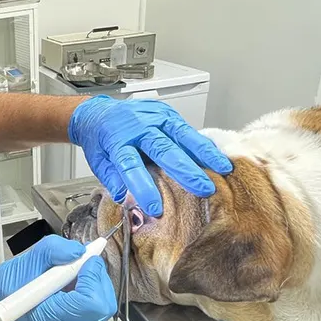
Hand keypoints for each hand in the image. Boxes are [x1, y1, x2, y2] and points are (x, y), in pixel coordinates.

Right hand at [0, 235, 116, 320]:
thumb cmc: (1, 292)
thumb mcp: (21, 263)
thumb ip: (52, 251)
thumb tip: (79, 251)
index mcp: (48, 320)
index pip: (90, 302)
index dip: (92, 276)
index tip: (84, 259)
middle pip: (102, 305)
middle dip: (96, 278)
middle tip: (80, 263)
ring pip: (101, 306)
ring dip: (92, 283)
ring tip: (69, 273)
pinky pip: (93, 310)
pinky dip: (87, 291)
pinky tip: (68, 284)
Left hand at [68, 96, 231, 216]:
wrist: (98, 112)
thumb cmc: (101, 140)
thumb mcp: (98, 162)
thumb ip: (113, 180)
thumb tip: (127, 200)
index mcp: (117, 141)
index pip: (130, 166)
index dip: (143, 188)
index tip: (155, 208)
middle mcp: (138, 128)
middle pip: (163, 150)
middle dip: (185, 171)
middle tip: (203, 189)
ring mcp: (154, 118)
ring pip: (182, 136)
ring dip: (204, 154)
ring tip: (222, 169)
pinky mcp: (166, 114)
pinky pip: (188, 129)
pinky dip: (203, 144)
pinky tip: (218, 156)